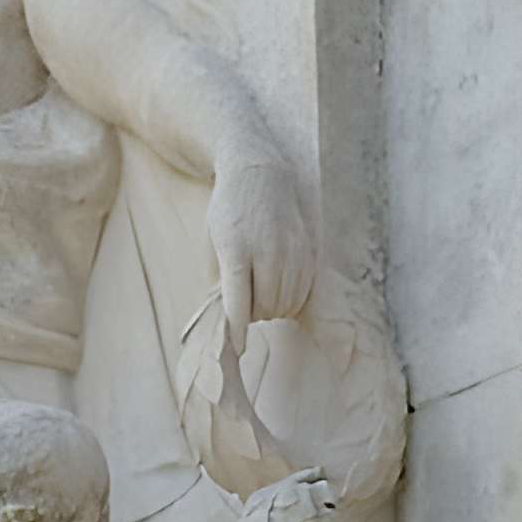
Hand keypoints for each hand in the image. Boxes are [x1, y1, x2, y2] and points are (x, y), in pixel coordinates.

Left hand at [206, 158, 314, 351]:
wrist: (260, 171)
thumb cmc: (229, 209)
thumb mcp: (213, 239)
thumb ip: (219, 276)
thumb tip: (226, 316)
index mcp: (236, 247)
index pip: (238, 300)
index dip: (238, 329)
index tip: (237, 349)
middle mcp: (267, 248)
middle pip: (265, 305)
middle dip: (254, 316)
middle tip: (246, 309)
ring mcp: (291, 248)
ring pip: (286, 301)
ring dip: (273, 310)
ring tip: (262, 298)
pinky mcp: (308, 248)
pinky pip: (304, 290)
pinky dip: (292, 300)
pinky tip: (281, 292)